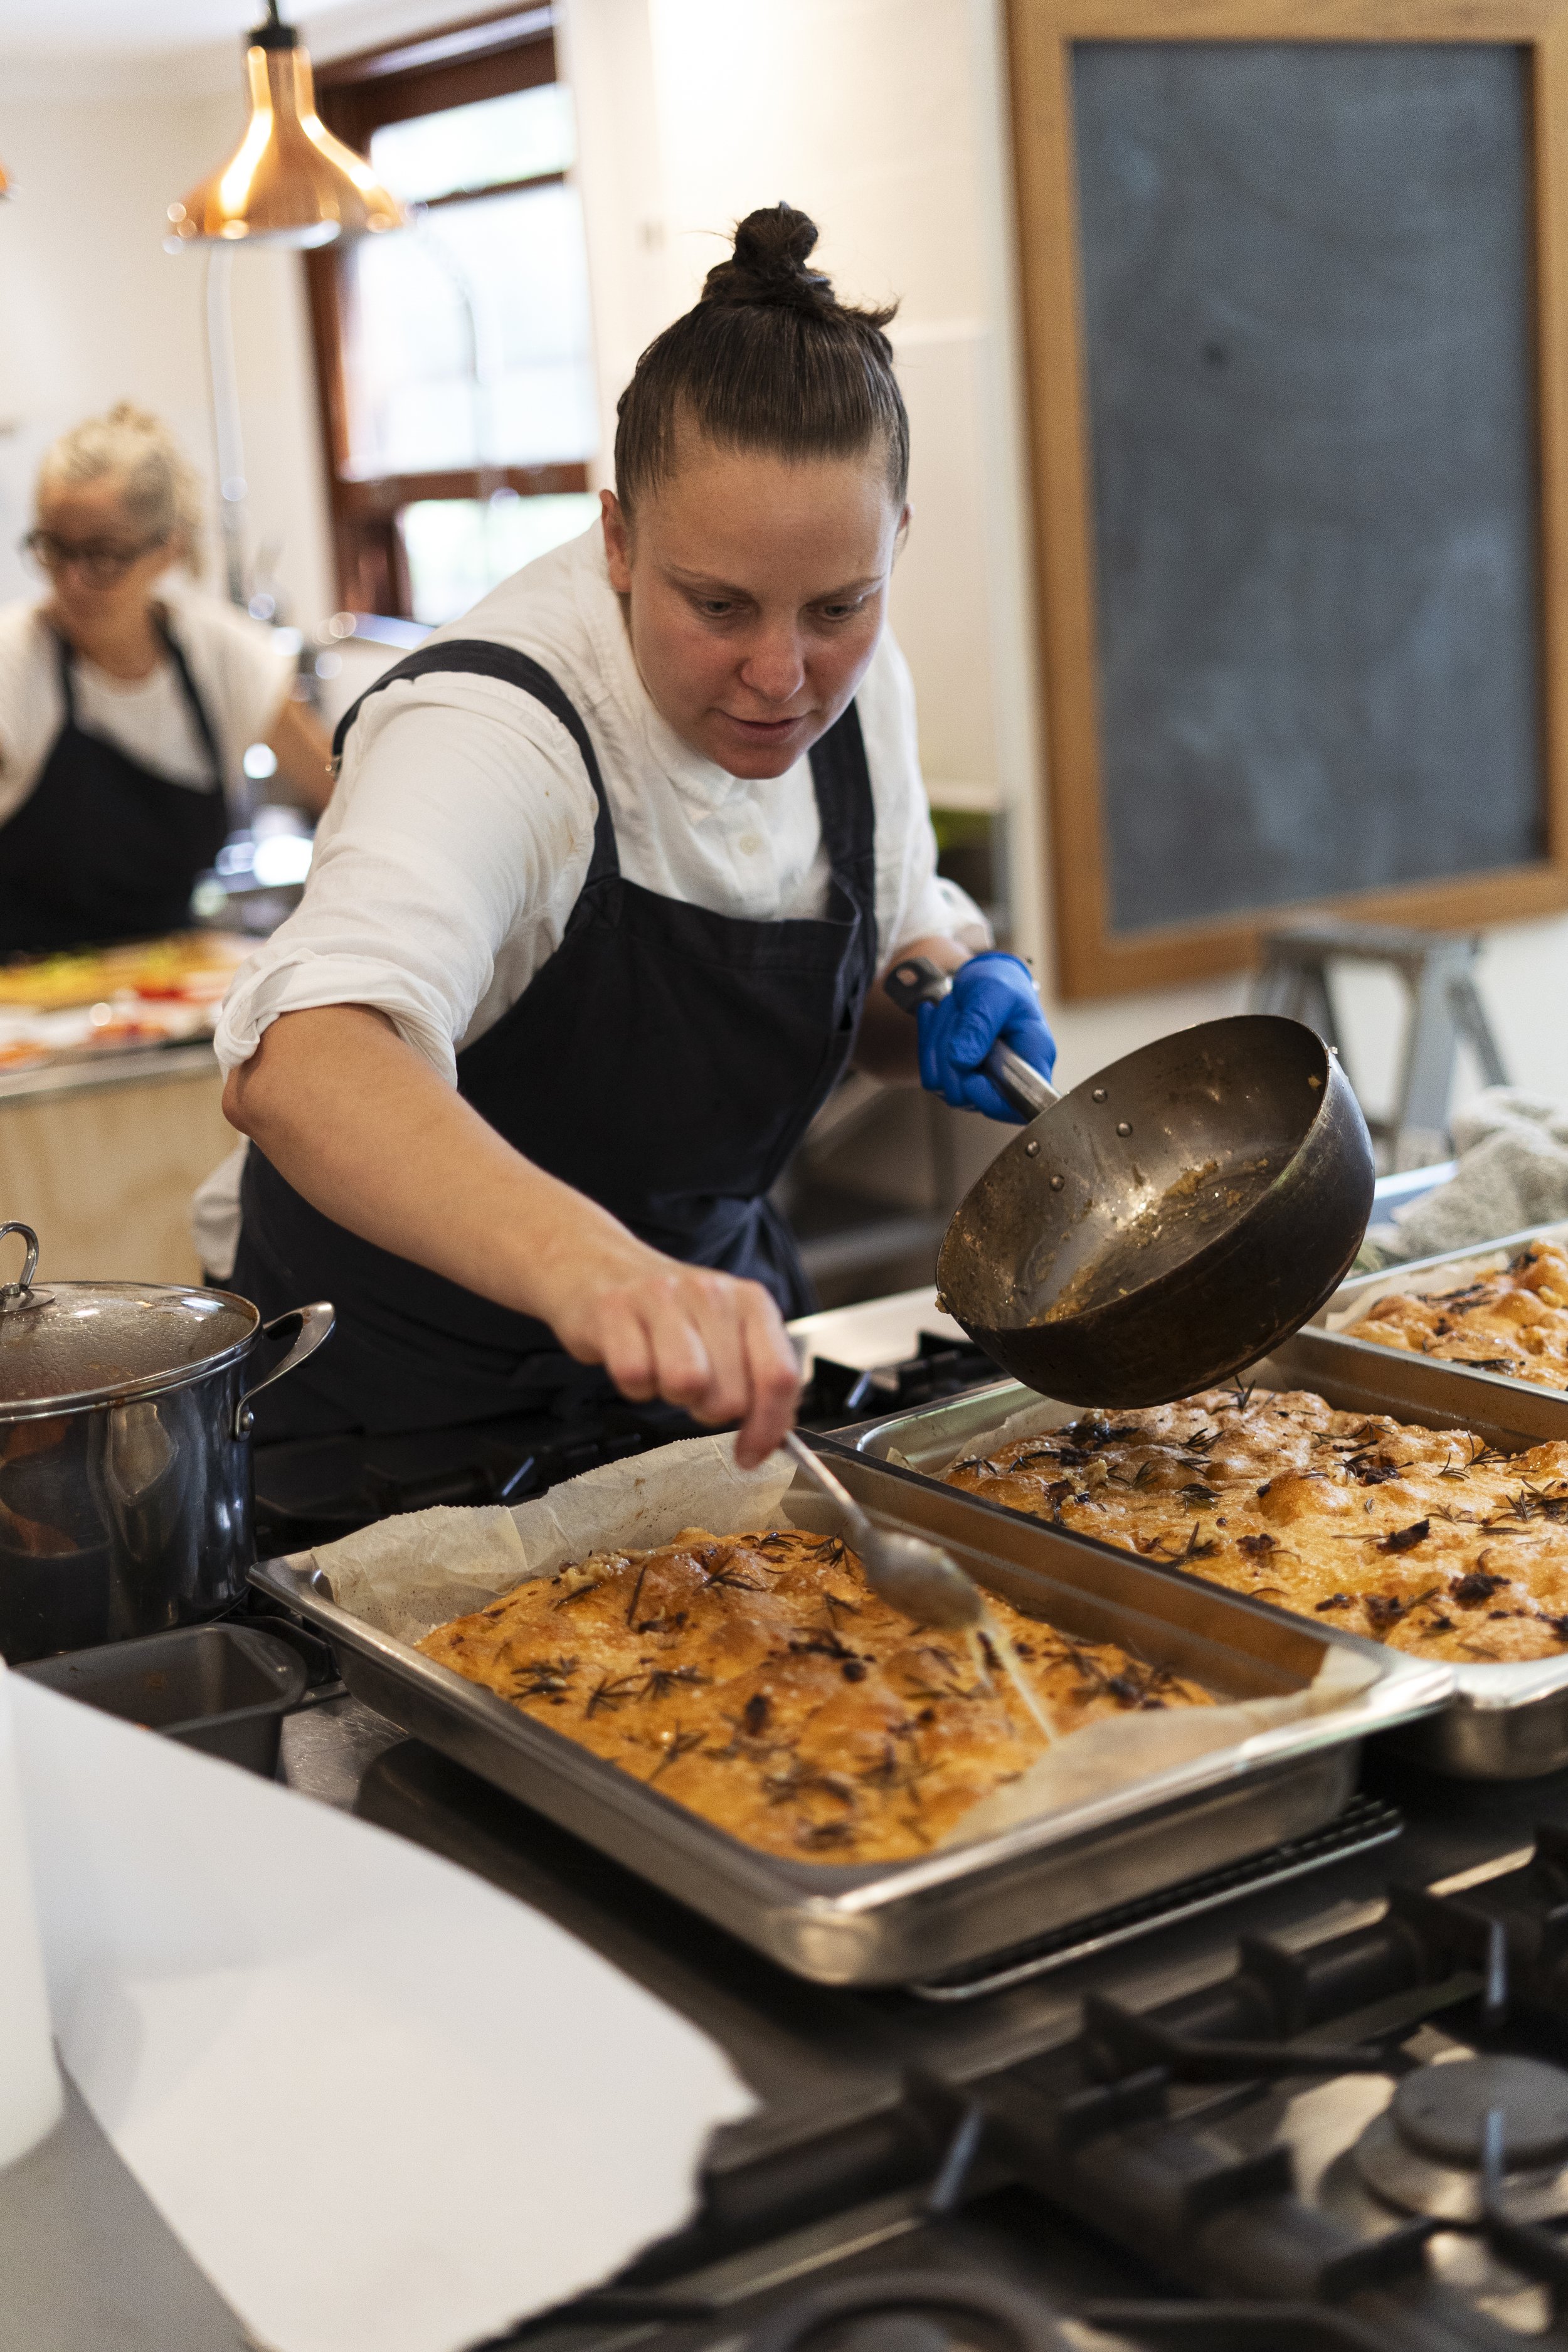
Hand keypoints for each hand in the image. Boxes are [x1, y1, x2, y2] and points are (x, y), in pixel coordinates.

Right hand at [540, 1234, 801, 1468]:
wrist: (597, 1265)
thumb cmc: (670, 1311)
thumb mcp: (726, 1333)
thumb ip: (756, 1379)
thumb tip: (771, 1436)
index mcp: (751, 1302)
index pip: (779, 1376)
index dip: (768, 1428)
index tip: (751, 1454)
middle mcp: (711, 1294)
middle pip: (731, 1396)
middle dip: (709, 1410)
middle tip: (692, 1389)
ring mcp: (662, 1297)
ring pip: (686, 1385)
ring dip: (672, 1396)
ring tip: (663, 1371)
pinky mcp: (615, 1309)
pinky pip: (634, 1378)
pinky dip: (633, 1386)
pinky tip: (634, 1359)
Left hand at [917, 952, 1056, 1122]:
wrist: (985, 979)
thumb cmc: (1000, 983)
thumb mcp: (994, 992)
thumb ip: (980, 1025)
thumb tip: (962, 1061)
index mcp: (1033, 1059)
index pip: (1018, 1105)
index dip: (990, 1100)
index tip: (970, 1078)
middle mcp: (1009, 1078)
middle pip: (966, 1094)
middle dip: (949, 1051)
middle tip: (956, 1009)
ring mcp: (982, 1081)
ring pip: (942, 1083)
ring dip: (937, 1041)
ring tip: (951, 1007)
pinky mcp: (959, 1077)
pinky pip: (929, 1073)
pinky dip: (927, 1041)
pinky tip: (934, 1013)